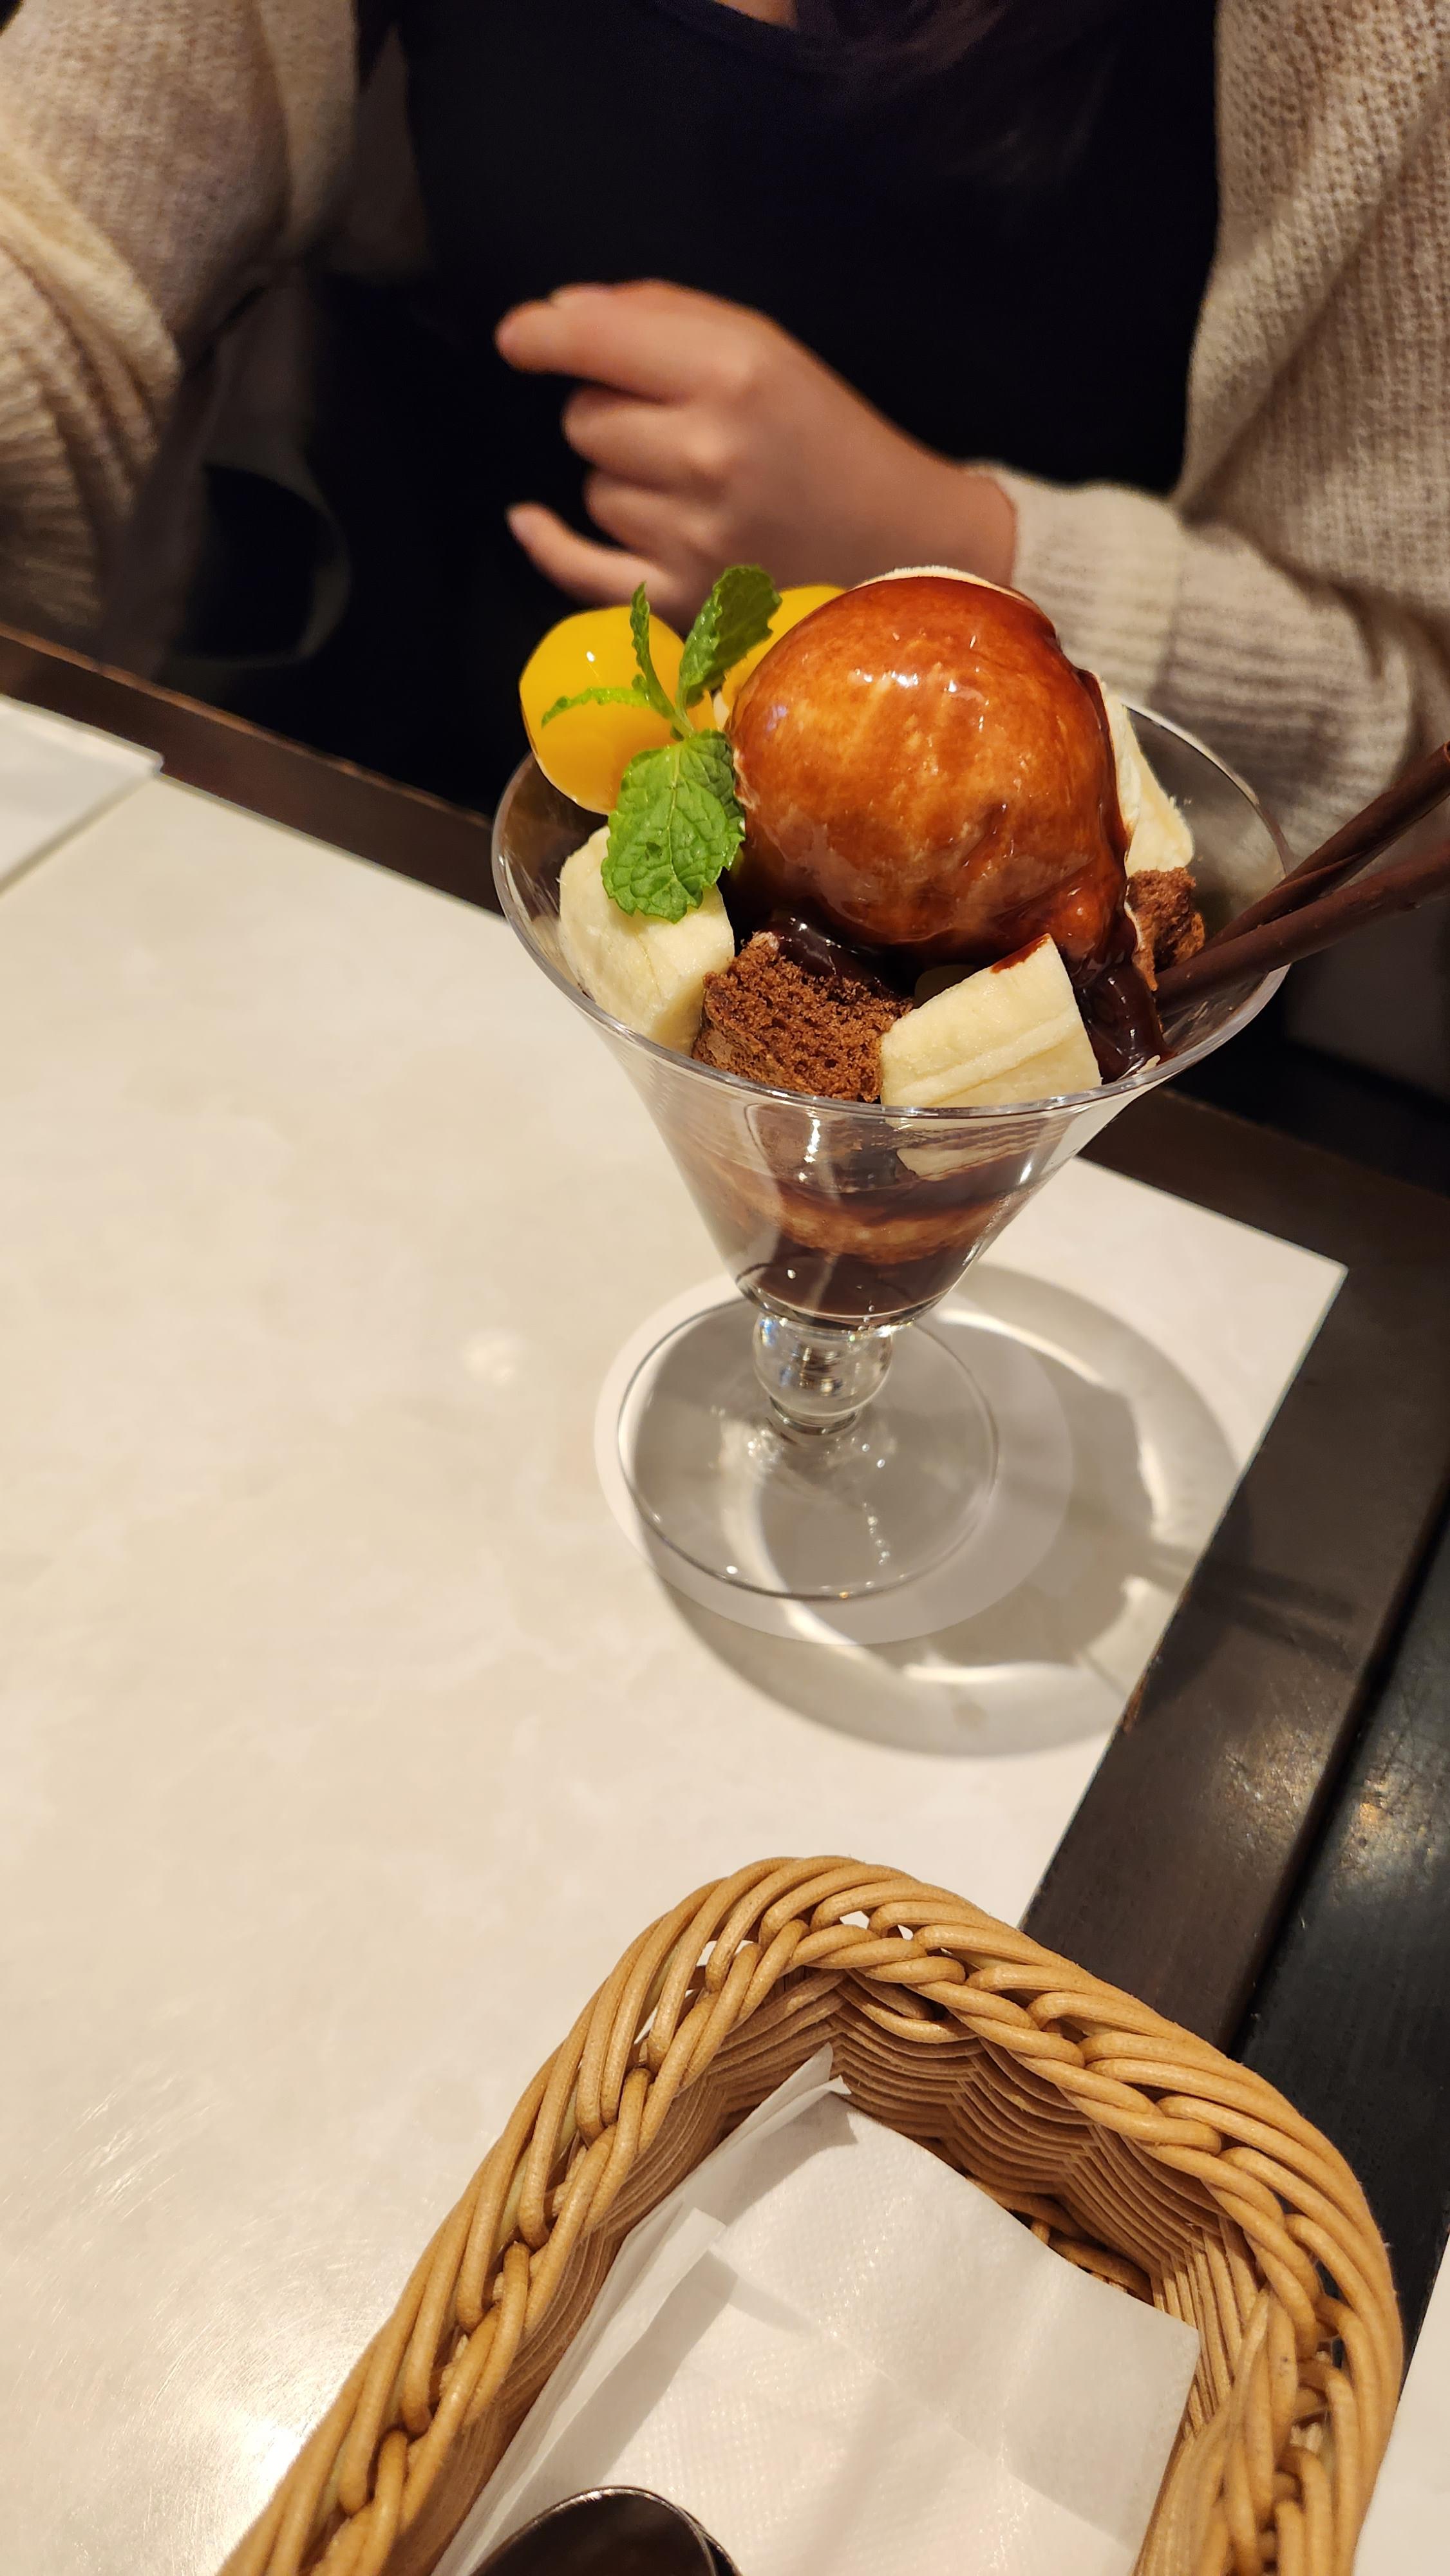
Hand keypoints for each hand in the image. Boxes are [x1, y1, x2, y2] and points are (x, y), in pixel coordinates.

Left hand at [494, 280, 1015, 626]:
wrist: (904, 544)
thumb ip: (663, 317)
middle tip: (674, 426)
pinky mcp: (684, 601)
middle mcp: (707, 455)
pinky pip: (575, 567)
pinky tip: (530, 519)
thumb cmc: (829, 438)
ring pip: (593, 489)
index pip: (592, 341)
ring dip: (623, 481)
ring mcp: (692, 537)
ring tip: (692, 487)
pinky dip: (549, 541)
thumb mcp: (767, 349)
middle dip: (612, 412)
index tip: (520, 336)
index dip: (542, 334)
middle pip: (584, 418)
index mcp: (734, 376)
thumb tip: (555, 314)